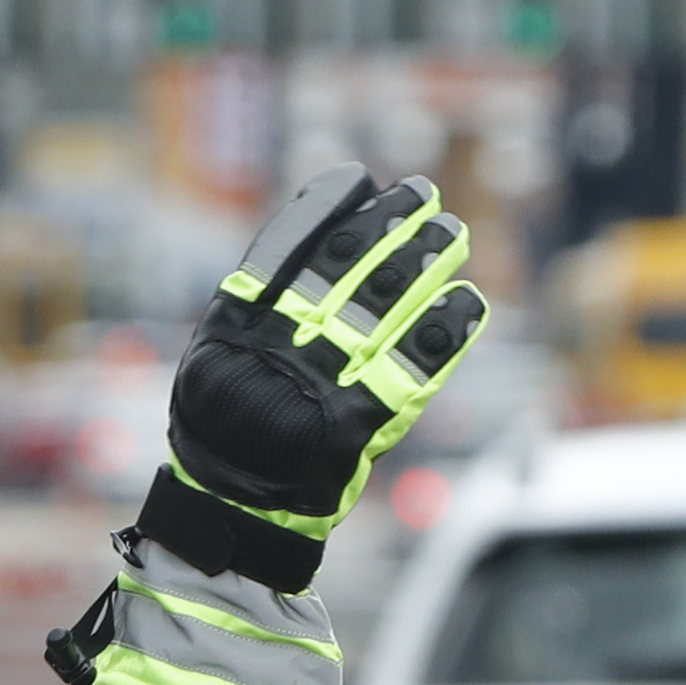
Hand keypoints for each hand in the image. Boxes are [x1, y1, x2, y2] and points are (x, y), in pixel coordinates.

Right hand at [168, 166, 491, 541]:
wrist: (234, 506)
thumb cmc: (224, 427)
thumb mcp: (217, 352)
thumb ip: (256, 299)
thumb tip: (304, 242)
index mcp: (245, 320)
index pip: (291, 241)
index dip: (329, 204)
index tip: (359, 179)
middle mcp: (289, 340)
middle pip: (352, 262)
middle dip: (393, 222)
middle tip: (425, 196)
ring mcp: (329, 376)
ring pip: (389, 300)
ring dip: (427, 260)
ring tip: (454, 233)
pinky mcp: (366, 418)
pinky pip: (417, 361)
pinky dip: (446, 328)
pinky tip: (468, 301)